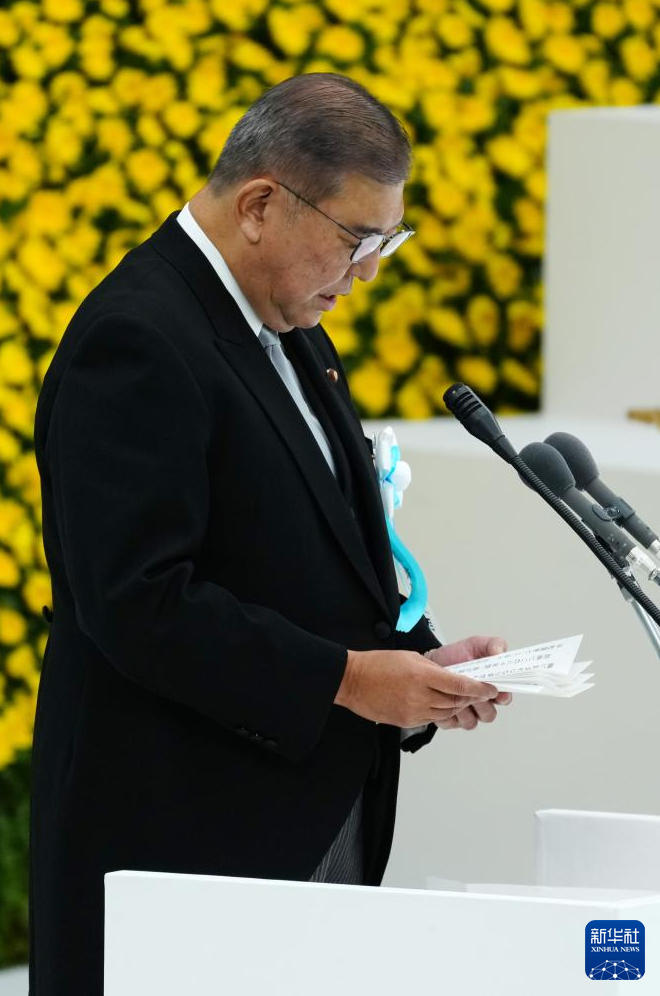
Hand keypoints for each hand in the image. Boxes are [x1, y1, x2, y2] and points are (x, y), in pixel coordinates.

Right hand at [334, 648, 498, 728]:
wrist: (353, 681)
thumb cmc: (378, 664)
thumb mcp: (410, 657)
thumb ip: (433, 669)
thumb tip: (452, 677)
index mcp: (421, 675)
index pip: (459, 685)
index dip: (478, 688)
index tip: (490, 688)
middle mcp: (419, 696)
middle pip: (455, 701)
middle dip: (470, 697)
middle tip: (478, 692)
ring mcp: (412, 711)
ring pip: (446, 713)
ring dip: (456, 706)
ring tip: (459, 697)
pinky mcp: (406, 721)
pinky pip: (431, 719)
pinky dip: (439, 712)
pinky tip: (439, 704)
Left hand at [424, 635, 511, 730]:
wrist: (433, 661)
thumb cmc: (457, 654)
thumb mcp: (476, 644)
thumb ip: (493, 645)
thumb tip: (499, 653)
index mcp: (493, 688)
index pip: (505, 699)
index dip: (502, 697)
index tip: (496, 691)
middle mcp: (482, 704)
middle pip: (489, 715)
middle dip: (479, 703)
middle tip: (469, 690)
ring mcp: (467, 713)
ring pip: (471, 722)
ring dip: (462, 709)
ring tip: (452, 693)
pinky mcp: (450, 719)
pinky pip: (451, 724)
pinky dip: (446, 714)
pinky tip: (442, 699)